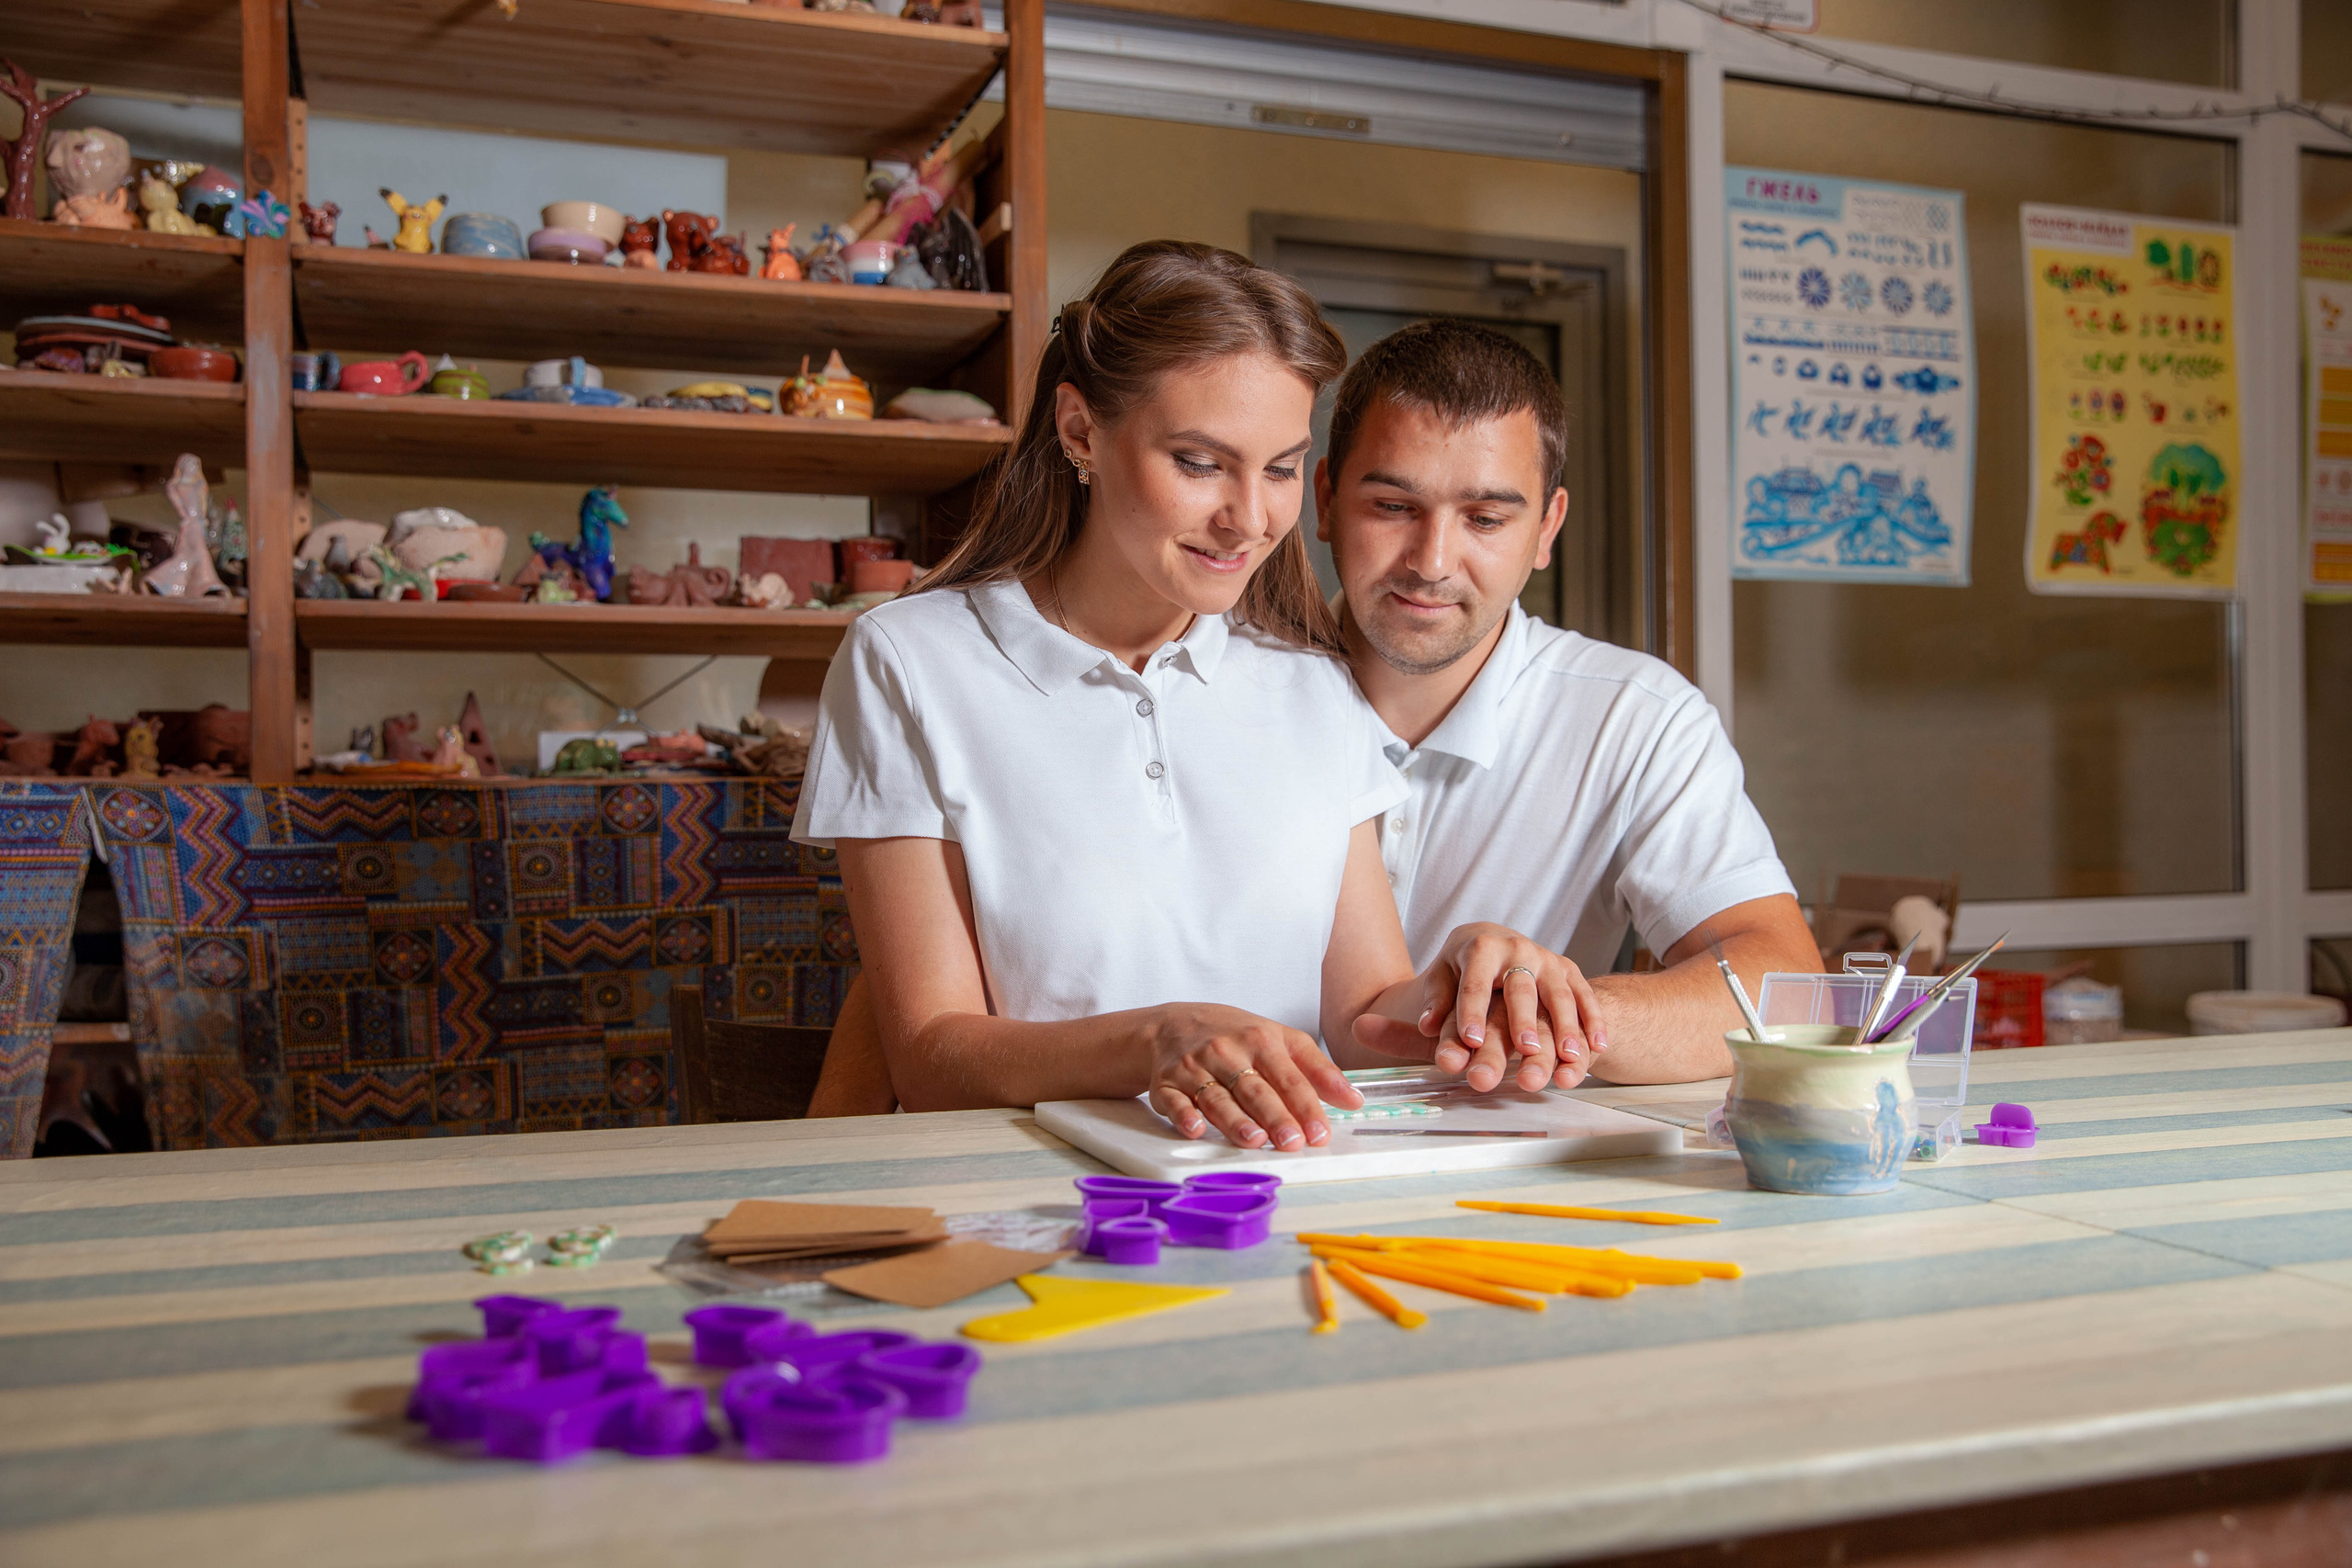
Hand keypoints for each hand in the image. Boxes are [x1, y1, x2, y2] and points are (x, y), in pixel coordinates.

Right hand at [1142, 1003, 1362, 1150]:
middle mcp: (1227, 1052)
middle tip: (1291, 1141)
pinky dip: (1184, 1115)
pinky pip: (1174, 1101)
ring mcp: (1195, 1067)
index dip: (1305, 1105)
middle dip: (1274, 1116)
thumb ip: (1318, 1069)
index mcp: (1260, 1040)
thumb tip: (1353, 1100)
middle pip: (1254, 1089)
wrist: (1174, 1024)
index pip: (1287, 1077)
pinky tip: (1195, 1129)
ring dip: (1235, 1120)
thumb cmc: (1236, 1036)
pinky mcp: (1166, 1084)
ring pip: (1217, 1097)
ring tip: (1254, 1141)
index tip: (1319, 1132)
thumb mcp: (1280, 1040)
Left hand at [1354, 925, 1605, 1092]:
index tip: (1467, 1042)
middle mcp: (1518, 949)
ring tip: (1569, 1057)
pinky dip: (1593, 1023)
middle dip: (1523, 1019)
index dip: (1470, 1012)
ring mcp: (1550, 960)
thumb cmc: (1466, 972)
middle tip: (1524, 1049)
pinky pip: (1586, 999)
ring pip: (1559, 995)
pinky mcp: (1572, 974)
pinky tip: (1596, 1050)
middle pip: (1520, 987)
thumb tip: (1399, 1026)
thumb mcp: (1441, 983)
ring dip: (1566, 1027)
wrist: (1505, 949)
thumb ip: (1424, 1007)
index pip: (1473, 981)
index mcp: (1479, 946)